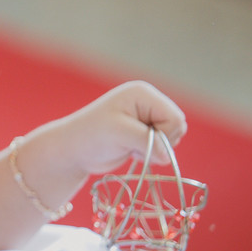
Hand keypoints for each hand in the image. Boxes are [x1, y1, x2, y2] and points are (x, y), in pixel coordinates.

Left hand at [27, 80, 187, 179]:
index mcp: (143, 93)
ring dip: (153, 149)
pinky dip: (150, 153)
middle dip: (159, 142)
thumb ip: (147, 141)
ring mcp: (146, 117)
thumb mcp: (119, 134)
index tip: (138, 140)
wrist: (74, 150)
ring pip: (172, 138)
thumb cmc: (91, 136)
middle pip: (177, 127)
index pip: (175, 118)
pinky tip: (130, 150)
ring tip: (129, 145)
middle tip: (132, 143)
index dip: (163, 135)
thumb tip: (168, 156)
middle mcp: (147, 102)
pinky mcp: (144, 132)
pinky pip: (163, 146)